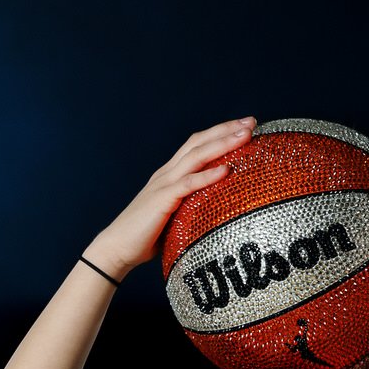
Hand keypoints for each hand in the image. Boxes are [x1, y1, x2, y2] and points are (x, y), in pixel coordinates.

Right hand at [86, 117, 255, 278]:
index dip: (220, 133)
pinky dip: (208, 176)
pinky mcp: (162, 199)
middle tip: (251, 121)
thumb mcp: (175, 215)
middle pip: (199, 142)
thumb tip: (217, 211)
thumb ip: (192, 206)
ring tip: (245, 135)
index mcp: (170, 175)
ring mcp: (163, 184)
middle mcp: (167, 173)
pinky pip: (188, 184)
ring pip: (197, 156)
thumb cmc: (147, 237)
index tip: (244, 127)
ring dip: (222, 143)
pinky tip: (226, 170)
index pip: (197, 145)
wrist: (117, 247)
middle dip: (226, 130)